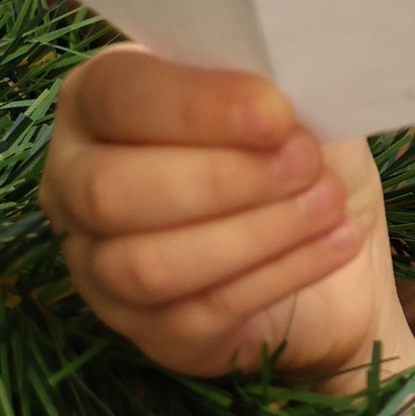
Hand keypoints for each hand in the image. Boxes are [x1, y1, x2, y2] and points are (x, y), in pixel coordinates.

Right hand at [41, 46, 414, 389]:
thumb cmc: (299, 149)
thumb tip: (273, 93)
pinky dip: (278, 275)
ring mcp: (101, 268)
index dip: (193, 105)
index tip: (276, 112)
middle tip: (306, 162)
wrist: (340, 242)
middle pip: (109, 190)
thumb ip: (265, 81)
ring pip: (146, 264)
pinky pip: (198, 313)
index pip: (114, 96)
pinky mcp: (150, 333)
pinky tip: (334, 243)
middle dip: (220, 178)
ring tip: (326, 205)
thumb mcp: (292, 98)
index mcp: (96, 101)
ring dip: (252, 232)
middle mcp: (75, 183)